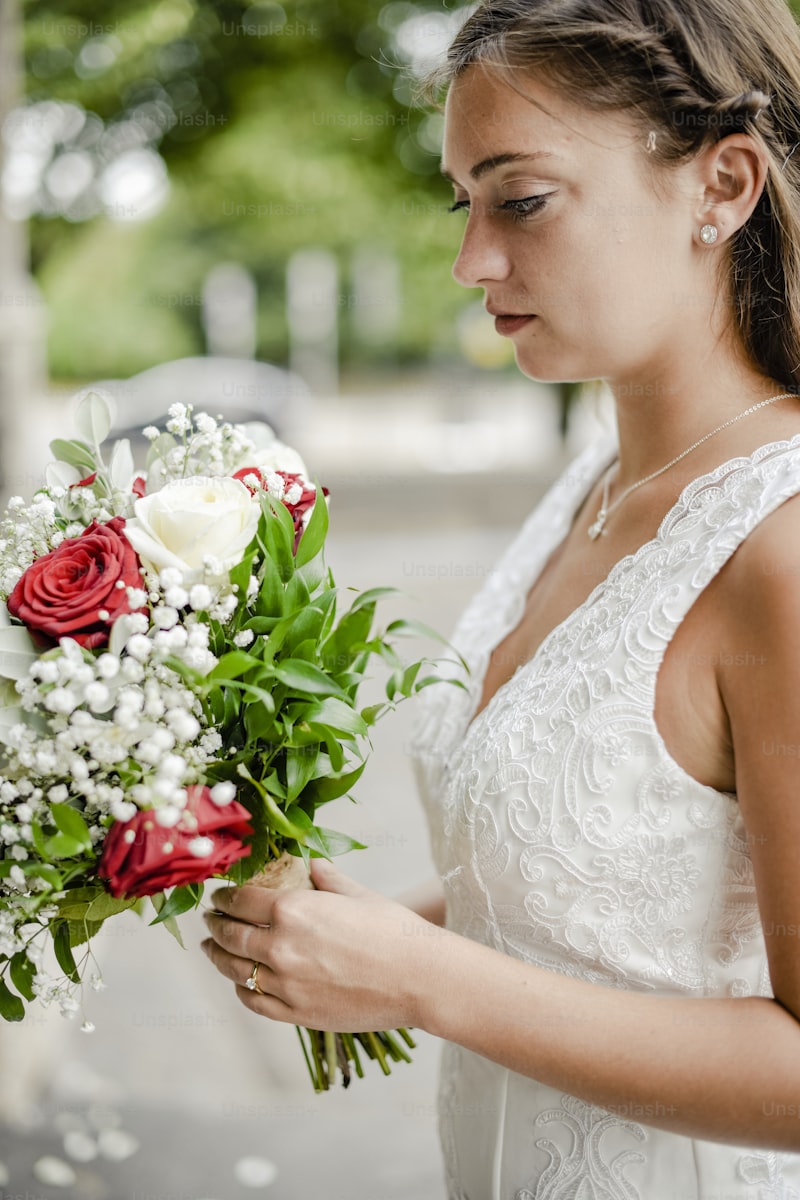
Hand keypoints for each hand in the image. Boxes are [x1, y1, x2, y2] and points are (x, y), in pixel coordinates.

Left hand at [200, 858, 448, 1030]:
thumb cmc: (393, 930)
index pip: (242, 901)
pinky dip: (241, 990)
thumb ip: (327, 879)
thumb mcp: (357, 894)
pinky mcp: (296, 1013)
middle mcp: (281, 946)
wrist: (419, 977)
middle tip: (210, 919)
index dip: (225, 897)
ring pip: (235, 970)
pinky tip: (240, 984)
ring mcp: (286, 984)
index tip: (219, 896)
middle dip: (216, 925)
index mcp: (293, 910)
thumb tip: (312, 865)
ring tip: (212, 949)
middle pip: (231, 935)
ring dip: (218, 957)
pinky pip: (255, 1002)